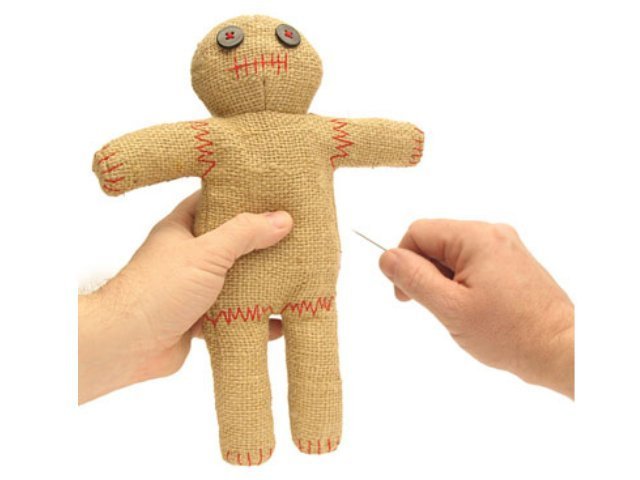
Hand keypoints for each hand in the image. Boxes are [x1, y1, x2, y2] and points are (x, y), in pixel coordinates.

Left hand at [78, 191, 292, 403]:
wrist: (127, 345)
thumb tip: (281, 219)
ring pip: (235, 281)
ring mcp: (193, 288)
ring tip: (297, 277)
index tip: (274, 194)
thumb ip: (243, 234)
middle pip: (231, 243)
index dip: (242, 195)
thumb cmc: (158, 290)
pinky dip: (254, 318)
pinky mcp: (199, 319)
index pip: (214, 201)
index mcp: (182, 228)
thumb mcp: (206, 252)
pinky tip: (279, 321)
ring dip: (261, 283)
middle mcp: (188, 256)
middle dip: (260, 243)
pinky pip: (234, 315)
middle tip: (296, 236)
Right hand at [379, 220, 573, 397]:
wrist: (561, 350)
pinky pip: (472, 263)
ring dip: (443, 280)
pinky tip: (472, 308)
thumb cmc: (510, 332)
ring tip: (457, 311)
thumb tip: (386, 257)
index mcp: (476, 237)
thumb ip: (414, 278)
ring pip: (452, 254)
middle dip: (424, 273)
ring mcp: (505, 247)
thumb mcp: (450, 308)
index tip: (405, 295)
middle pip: (436, 241)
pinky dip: (461, 283)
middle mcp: (492, 233)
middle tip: (433, 307)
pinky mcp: (512, 263)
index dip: (402, 261)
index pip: (418, 232)